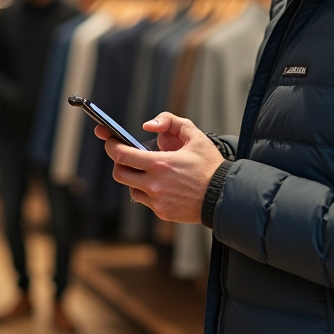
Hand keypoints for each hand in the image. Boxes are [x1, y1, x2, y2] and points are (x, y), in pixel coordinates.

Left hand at [96, 111, 222, 223]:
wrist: (224, 196)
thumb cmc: (209, 166)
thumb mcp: (194, 135)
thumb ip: (170, 121)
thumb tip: (148, 125)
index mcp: (160, 163)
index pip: (122, 155)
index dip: (111, 146)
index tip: (109, 140)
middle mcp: (155, 184)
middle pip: (119, 173)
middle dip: (119, 162)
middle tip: (126, 156)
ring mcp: (157, 200)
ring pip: (130, 188)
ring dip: (134, 178)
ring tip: (149, 171)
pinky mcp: (162, 212)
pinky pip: (144, 200)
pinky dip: (147, 191)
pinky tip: (161, 185)